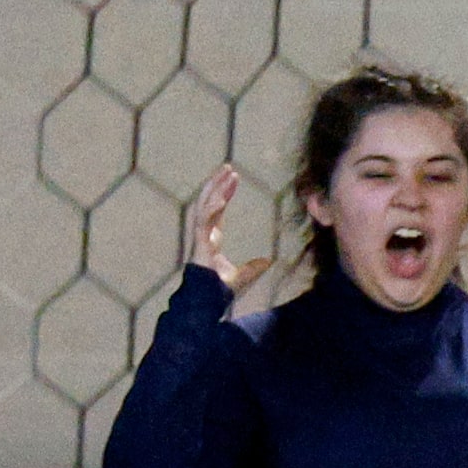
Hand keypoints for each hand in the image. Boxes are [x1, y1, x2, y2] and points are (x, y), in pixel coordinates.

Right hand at [185, 165, 271, 296]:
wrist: (207, 301)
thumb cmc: (219, 290)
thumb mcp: (243, 275)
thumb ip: (253, 267)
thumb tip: (268, 261)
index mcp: (212, 237)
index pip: (218, 209)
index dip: (225, 192)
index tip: (234, 179)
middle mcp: (204, 233)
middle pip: (209, 201)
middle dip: (217, 183)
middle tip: (228, 166)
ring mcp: (200, 236)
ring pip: (205, 205)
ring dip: (214, 188)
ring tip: (225, 173)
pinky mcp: (199, 243)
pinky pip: (204, 221)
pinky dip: (212, 209)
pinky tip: (221, 197)